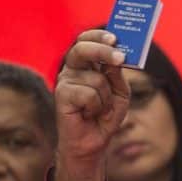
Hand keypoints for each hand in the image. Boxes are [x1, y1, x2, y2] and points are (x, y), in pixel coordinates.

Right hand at [53, 30, 130, 180]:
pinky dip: (96, 107)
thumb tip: (117, 58)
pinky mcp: (61, 95)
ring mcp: (65, 81)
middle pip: (83, 49)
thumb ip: (118, 75)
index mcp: (85, 65)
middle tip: (119, 58)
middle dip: (103, 51)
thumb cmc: (104, 117)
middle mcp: (72, 69)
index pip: (87, 40)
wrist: (92, 143)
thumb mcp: (120, 93)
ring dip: (106, 99)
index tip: (115, 38)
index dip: (99, 37)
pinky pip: (88, 94)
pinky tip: (89, 114)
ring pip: (96, 79)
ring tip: (99, 110)